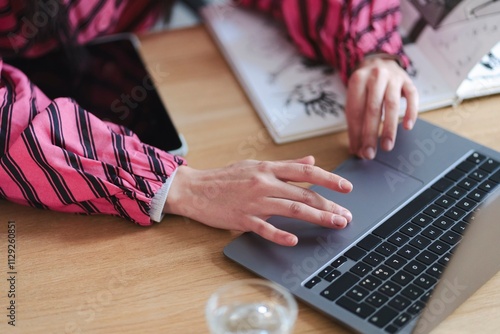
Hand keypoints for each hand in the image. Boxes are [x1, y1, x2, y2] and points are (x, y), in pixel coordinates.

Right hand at [163, 156, 352, 246]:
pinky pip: (264, 228)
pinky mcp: (242, 219)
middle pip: (303, 193)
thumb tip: (310, 161)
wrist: (195, 188)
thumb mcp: (256, 165)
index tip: (346, 187)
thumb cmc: (226, 177)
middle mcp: (264, 183)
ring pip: (292, 209)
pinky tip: (294, 240)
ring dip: (317, 217)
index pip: (305, 171)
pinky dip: (280, 234)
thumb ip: (285, 165)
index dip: (328, 179)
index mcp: (268, 169)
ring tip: (335, 223)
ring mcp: (254, 201)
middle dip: (329, 204)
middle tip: (346, 215)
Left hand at [345, 56, 418, 159]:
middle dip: (370, 134)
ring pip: (392, 104)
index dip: (356, 133)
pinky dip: (411, 112)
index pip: (355, 111)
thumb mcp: (355, 97)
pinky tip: (408, 127)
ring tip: (387, 146)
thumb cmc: (365, 86)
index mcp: (357, 80)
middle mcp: (375, 77)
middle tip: (370, 153)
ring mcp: (393, 78)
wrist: (379, 60)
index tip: (358, 151)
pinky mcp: (408, 81)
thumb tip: (357, 150)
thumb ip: (355, 121)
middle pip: (373, 109)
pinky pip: (412, 97)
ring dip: (389, 128)